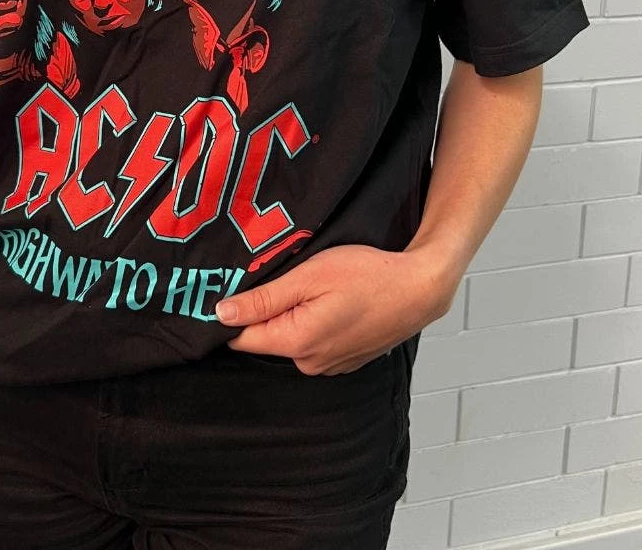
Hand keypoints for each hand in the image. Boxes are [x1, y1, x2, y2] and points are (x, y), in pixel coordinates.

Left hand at [215, 243, 457, 375]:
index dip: (232, 314)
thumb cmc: (367, 275)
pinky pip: (313, 343)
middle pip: (266, 338)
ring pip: (290, 339)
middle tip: (282, 276)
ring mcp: (330, 365)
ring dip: (291, 316)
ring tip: (311, 286)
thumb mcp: (308, 276)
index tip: (235, 289)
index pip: (241, 338)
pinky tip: (329, 301)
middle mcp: (310, 363)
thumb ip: (263, 298)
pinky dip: (313, 323)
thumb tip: (221, 315)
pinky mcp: (345, 360)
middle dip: (265, 310)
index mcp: (296, 342)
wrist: (420, 289)